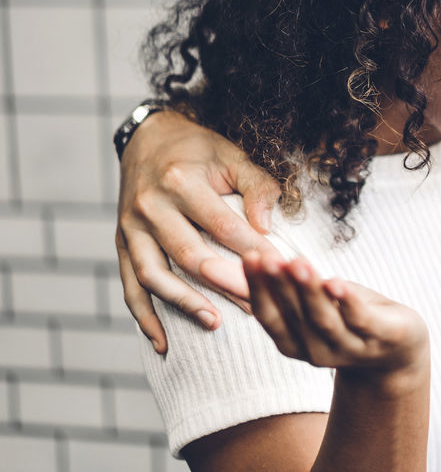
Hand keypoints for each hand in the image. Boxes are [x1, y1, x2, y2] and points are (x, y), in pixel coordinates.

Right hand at [116, 109, 283, 352]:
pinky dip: (144, 317)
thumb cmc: (200, 150)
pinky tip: (163, 342)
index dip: (253, 250)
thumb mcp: (233, 155)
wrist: (149, 138)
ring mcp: (131, 228)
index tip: (280, 271)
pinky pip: (129, 287)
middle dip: (226, 284)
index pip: (223, 226)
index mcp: (181, 182)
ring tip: (215, 323)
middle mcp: (150, 206)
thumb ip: (256, 186)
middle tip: (257, 305)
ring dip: (184, 304)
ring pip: (154, 275)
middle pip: (189, 255)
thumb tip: (266, 225)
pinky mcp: (121, 243)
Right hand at [245, 252, 429, 390]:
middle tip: (267, 257)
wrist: (399, 347)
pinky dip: (348, 301)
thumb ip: (287, 286)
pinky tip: (337, 283)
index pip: (269, 315)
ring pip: (324, 318)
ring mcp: (350, 347)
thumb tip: (251, 258)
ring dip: (309, 290)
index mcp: (295, 343)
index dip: (258, 288)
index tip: (250, 257)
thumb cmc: (349, 315)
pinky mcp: (381, 337)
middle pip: (295, 315)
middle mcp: (317, 351)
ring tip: (298, 263)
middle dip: (280, 284)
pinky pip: (361, 319)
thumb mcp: (314, 301)